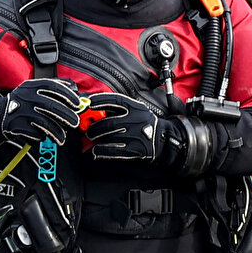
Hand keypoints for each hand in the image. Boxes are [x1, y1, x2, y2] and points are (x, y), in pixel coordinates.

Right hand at [0, 79, 85, 147]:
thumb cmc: (22, 101)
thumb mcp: (34, 88)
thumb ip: (52, 86)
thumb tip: (73, 87)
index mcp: (33, 86)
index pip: (53, 88)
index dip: (67, 95)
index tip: (77, 104)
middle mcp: (28, 97)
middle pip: (51, 107)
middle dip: (66, 116)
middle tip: (75, 123)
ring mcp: (22, 112)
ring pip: (45, 123)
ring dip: (57, 132)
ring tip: (62, 138)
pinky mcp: (18, 126)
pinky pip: (35, 134)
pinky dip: (42, 137)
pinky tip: (44, 136)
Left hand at [84, 94, 213, 170]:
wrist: (164, 140)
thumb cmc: (147, 124)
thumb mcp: (137, 110)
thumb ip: (121, 109)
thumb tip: (98, 109)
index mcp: (135, 107)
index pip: (114, 100)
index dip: (100, 101)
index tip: (89, 103)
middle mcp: (134, 120)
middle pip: (108, 123)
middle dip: (94, 127)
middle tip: (88, 129)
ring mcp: (134, 136)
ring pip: (109, 137)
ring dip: (96, 138)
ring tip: (91, 138)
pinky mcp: (134, 150)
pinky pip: (113, 151)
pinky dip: (101, 152)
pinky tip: (95, 151)